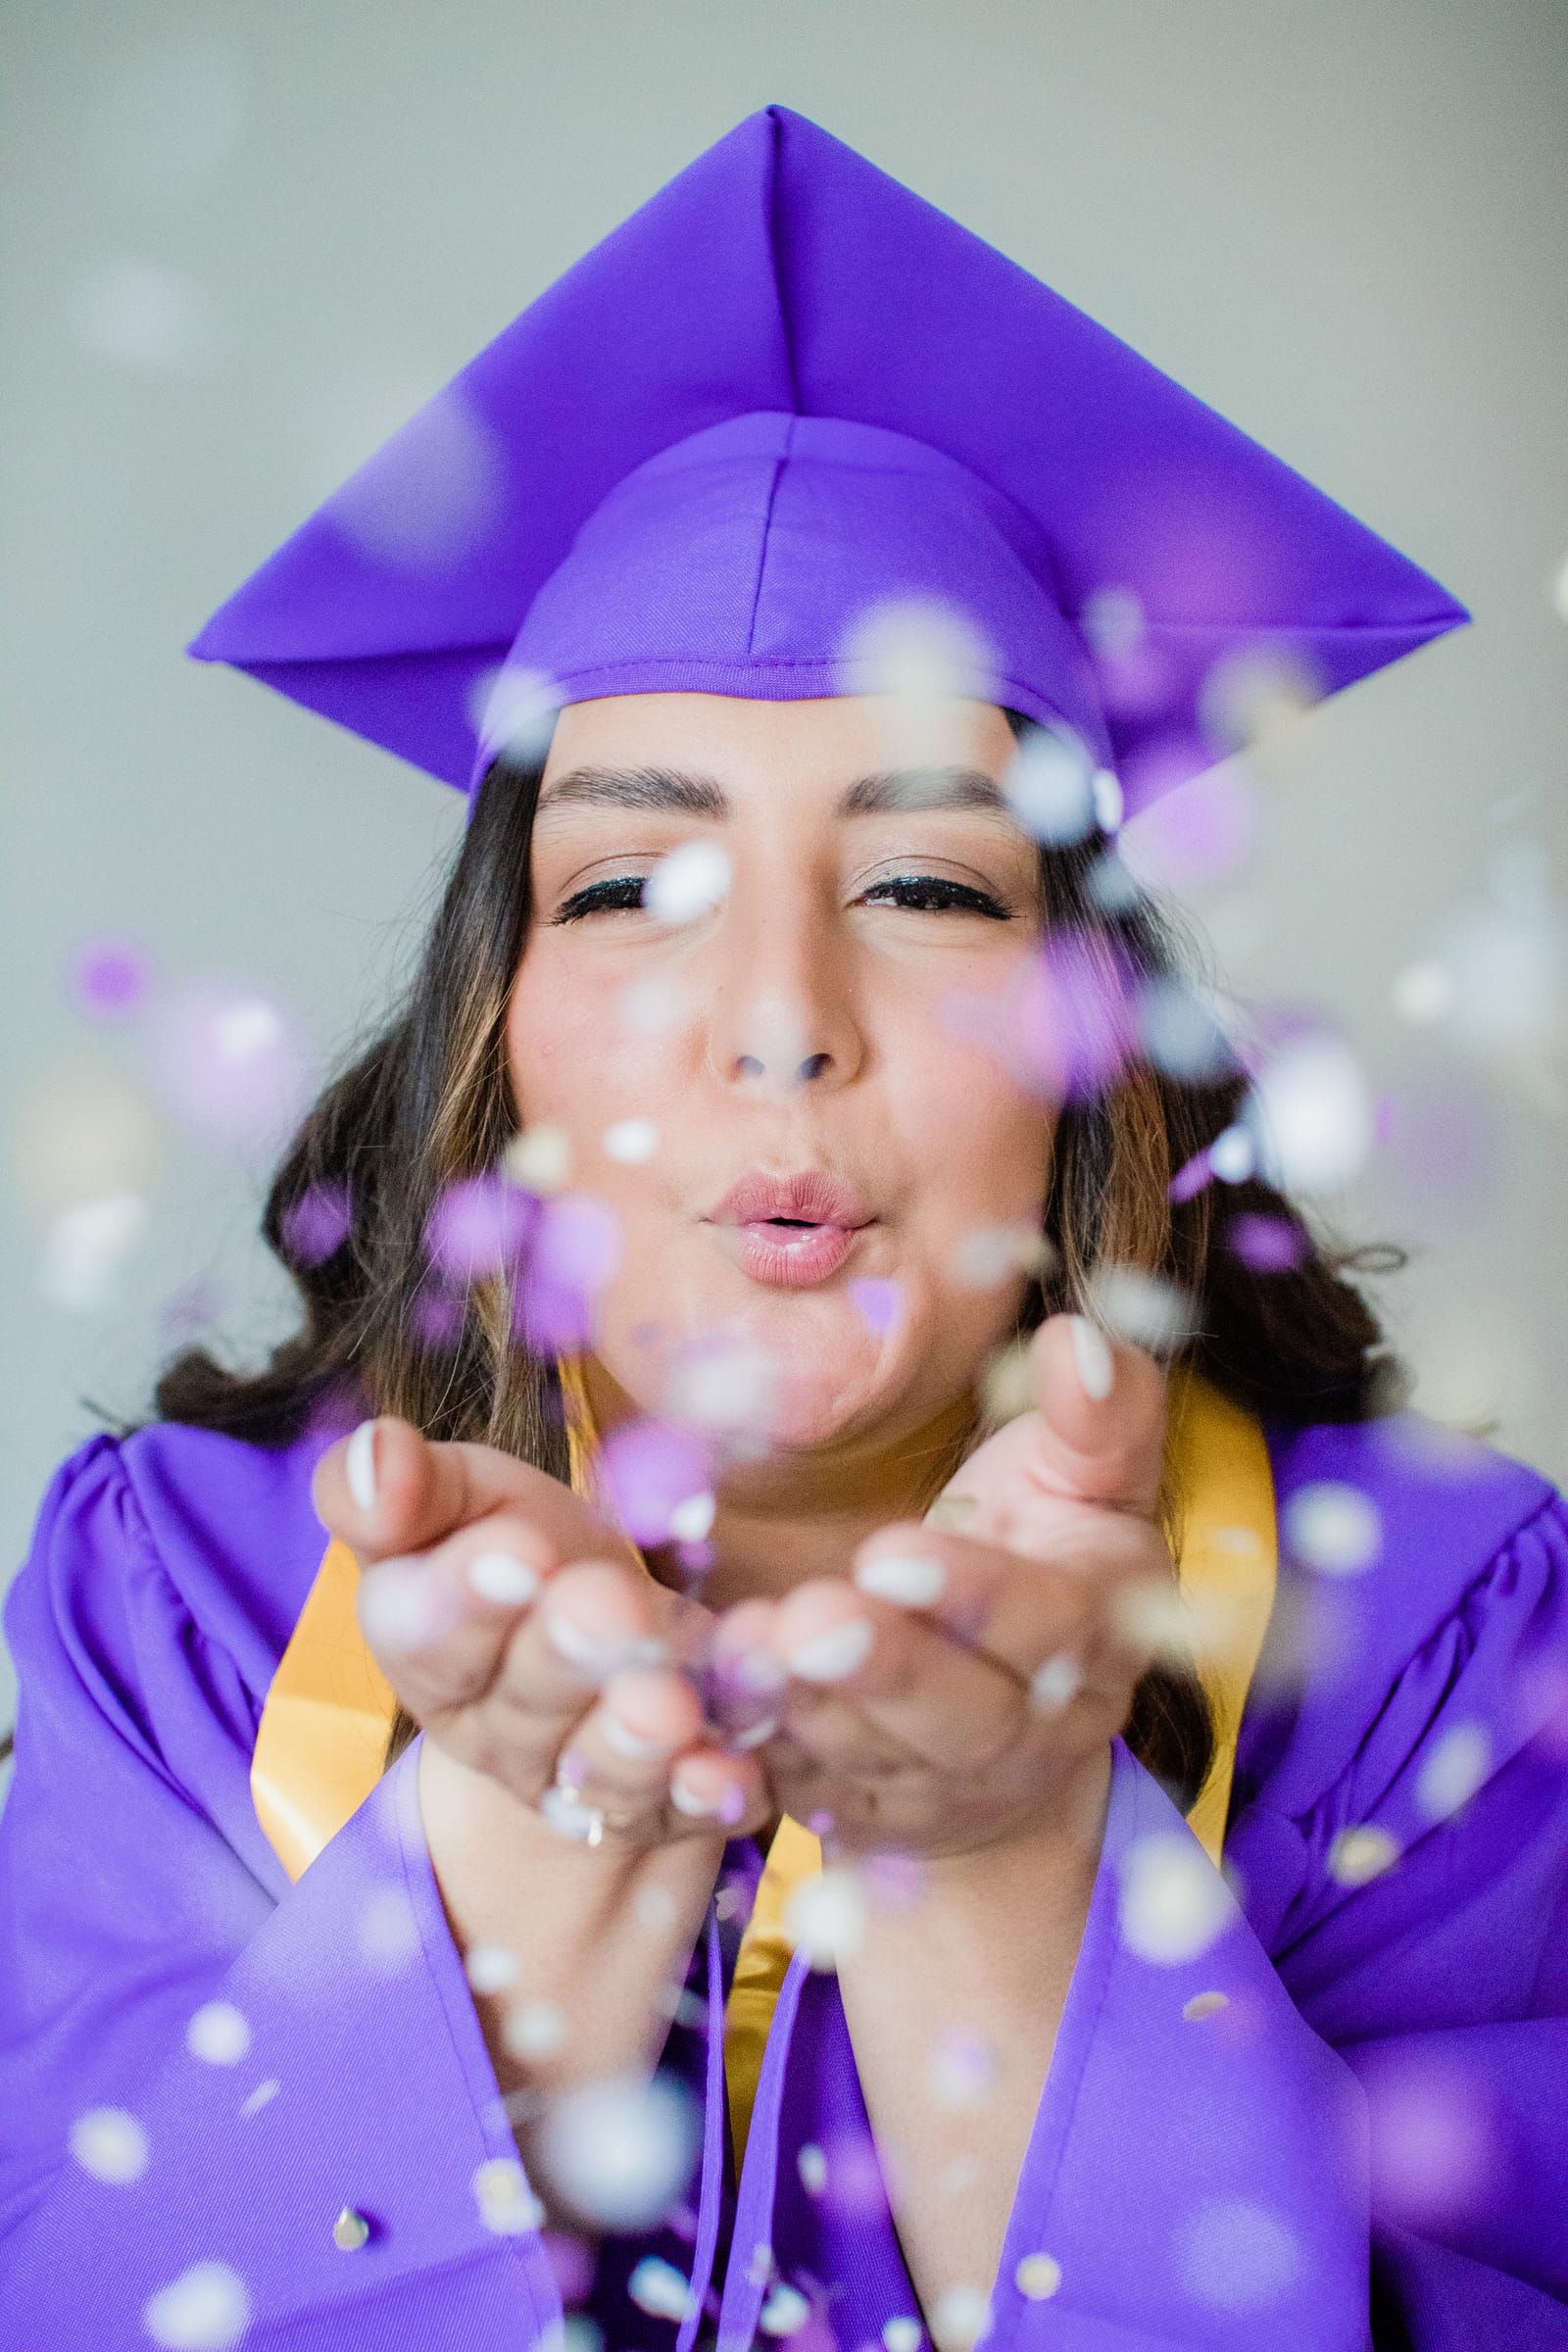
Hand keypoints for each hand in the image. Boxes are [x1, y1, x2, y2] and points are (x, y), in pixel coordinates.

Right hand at [312, 1419, 766, 1848]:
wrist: (612, 1629)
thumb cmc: (526, 1545)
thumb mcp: (468, 1495)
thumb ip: (411, 1480)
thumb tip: (373, 1455)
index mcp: (428, 1645)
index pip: (426, 1632)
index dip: (466, 1598)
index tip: (517, 1550)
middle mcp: (499, 1731)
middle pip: (524, 1702)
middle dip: (562, 1655)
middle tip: (603, 1604)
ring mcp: (581, 1780)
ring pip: (601, 1771)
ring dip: (632, 1739)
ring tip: (666, 1702)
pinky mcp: (672, 1806)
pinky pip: (688, 1809)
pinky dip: (708, 1793)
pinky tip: (727, 1771)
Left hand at [722, 1316, 1168, 1858]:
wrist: (1014, 1708)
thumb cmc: (1043, 1549)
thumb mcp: (1088, 1477)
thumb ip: (1100, 1412)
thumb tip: (1074, 1341)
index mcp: (1098, 1634)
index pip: (1047, 1624)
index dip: (973, 1595)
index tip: (889, 1551)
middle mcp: (1035, 1730)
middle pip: (964, 1717)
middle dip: (885, 1670)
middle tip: (806, 1621)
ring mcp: (950, 1787)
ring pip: (877, 1759)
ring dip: (807, 1708)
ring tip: (743, 1647)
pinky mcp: (871, 1816)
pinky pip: (810, 1792)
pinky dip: (758, 1755)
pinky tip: (711, 1700)